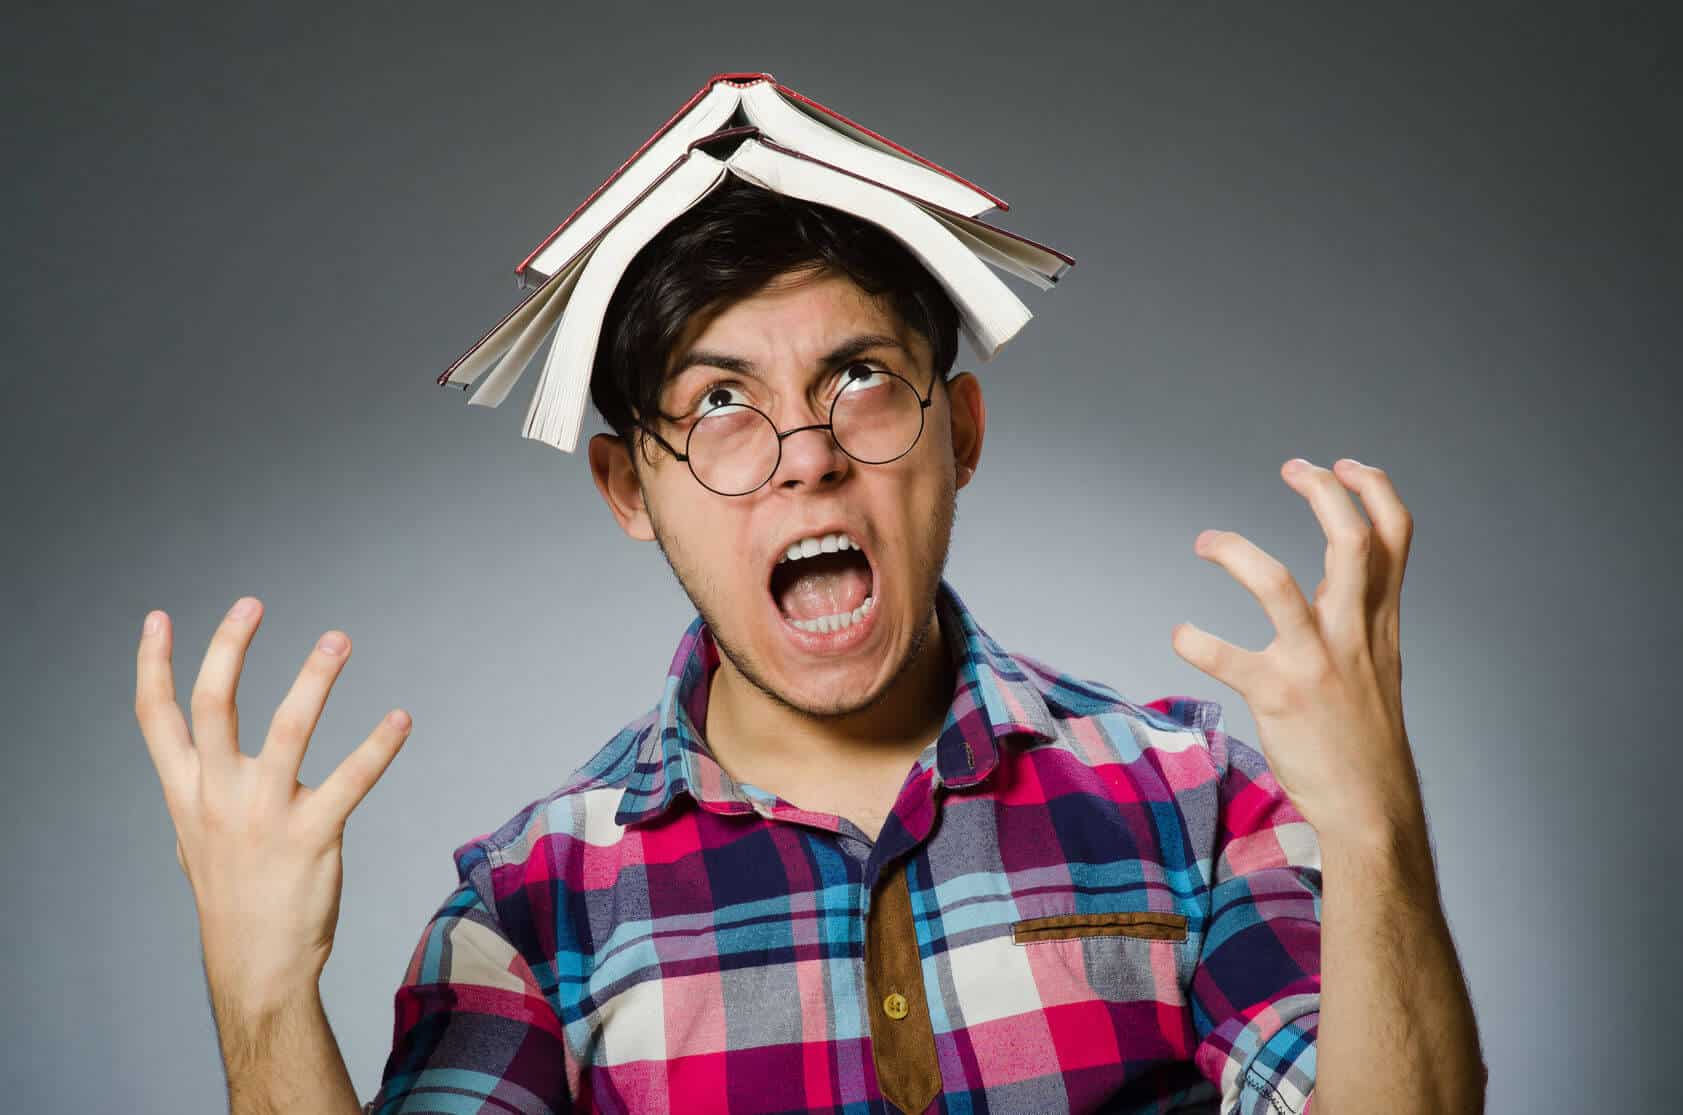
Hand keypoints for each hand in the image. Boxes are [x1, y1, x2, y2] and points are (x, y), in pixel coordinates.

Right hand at [133, 596, 411, 1014]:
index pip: (155, 719)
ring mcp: (264, 816)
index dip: (152, 665)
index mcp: (186, 795)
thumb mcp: (198, 838)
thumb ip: (201, 791)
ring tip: (337, 638)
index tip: (157, 617)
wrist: (256, 967)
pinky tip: (400, 719)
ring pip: (287, 729)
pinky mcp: (312, 837)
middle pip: (213, 706)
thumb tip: (206, 757)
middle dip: (228, 649)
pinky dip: (378, 746)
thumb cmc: (234, 897)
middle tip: (252, 603)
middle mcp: (218, 798)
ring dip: (314, 678)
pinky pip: (351, 780)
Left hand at [1171, 458, 1423, 843]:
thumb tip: (1346, 577)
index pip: (1397, 536)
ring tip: (1208, 540)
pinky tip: (1182, 634)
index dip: (1375, 489)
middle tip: (1292, 468)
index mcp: (1380, 621)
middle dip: (1322, 492)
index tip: (1345, 465)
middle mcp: (1354, 632)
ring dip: (1236, 551)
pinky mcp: (1279, 695)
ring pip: (1278, 583)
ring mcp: (1317, 662)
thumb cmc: (1365, 734)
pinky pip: (1226, 656)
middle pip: (1351, 540)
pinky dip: (1195, 640)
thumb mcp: (1380, 663)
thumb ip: (1364, 616)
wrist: (1372, 807)